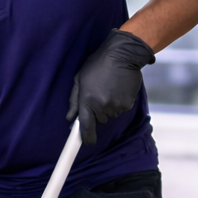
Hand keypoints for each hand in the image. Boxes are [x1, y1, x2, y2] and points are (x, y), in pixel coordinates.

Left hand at [66, 29, 155, 145]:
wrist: (123, 54)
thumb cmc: (98, 64)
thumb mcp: (80, 78)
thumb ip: (74, 100)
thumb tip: (70, 118)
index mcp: (87, 100)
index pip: (86, 126)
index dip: (85, 138)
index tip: (86, 142)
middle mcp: (102, 106)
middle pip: (99, 120)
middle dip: (98, 111)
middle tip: (99, 93)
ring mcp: (116, 106)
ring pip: (110, 115)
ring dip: (109, 106)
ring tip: (109, 88)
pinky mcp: (128, 104)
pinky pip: (121, 109)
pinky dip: (119, 102)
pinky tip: (118, 88)